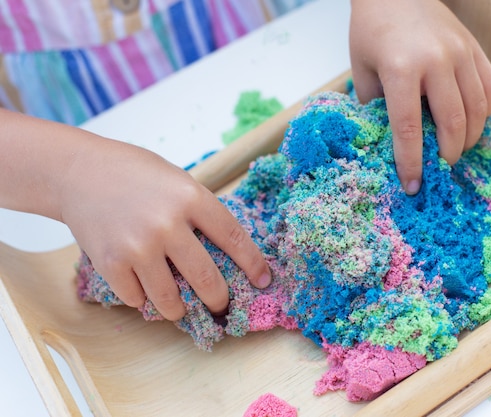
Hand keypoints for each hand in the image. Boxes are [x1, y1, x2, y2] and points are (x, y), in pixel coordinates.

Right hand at [59, 138, 271, 319]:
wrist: (80, 172)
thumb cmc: (136, 174)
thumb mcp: (180, 181)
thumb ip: (201, 213)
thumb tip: (227, 253)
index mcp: (192, 198)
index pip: (234, 238)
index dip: (253, 264)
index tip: (264, 280)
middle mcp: (168, 224)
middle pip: (207, 280)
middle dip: (219, 300)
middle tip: (221, 305)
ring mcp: (138, 246)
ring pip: (171, 300)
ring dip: (180, 310)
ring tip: (181, 307)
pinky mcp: (111, 263)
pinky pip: (137, 299)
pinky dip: (143, 299)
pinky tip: (144, 288)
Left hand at [349, 0, 490, 193]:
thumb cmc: (372, 30)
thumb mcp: (362, 70)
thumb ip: (374, 107)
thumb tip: (385, 142)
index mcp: (401, 69)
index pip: (408, 128)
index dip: (411, 162)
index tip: (412, 185)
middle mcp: (436, 61)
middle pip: (451, 123)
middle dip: (447, 154)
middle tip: (439, 167)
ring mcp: (460, 53)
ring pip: (477, 109)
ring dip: (468, 138)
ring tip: (455, 149)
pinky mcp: (474, 48)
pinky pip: (490, 89)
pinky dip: (484, 113)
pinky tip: (471, 123)